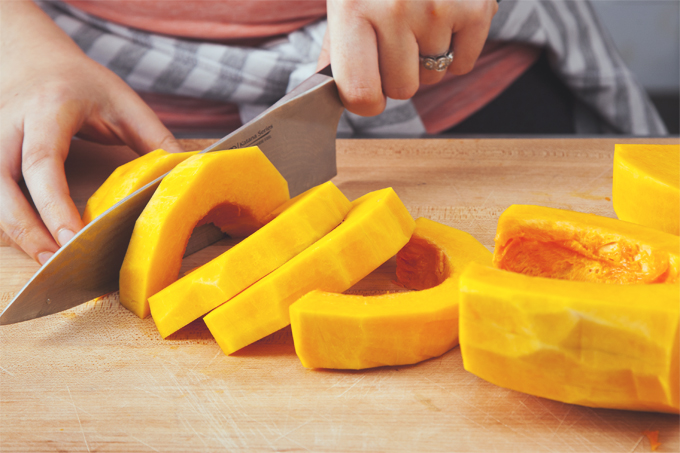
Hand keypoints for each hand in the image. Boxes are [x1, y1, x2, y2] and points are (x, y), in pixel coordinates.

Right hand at [0, 1, 183, 263]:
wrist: (31, 57)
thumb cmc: (80, 82)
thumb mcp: (123, 101)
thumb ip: (154, 139)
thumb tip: (189, 175)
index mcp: (48, 108)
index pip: (42, 162)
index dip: (55, 205)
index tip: (73, 237)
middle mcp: (8, 123)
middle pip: (1, 184)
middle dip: (26, 229)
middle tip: (56, 263)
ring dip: (13, 231)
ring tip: (47, 261)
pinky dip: (5, 220)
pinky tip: (30, 240)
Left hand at [319, 0, 497, 115]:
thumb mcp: (347, 0)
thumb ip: (338, 49)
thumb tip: (332, 97)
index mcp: (353, 10)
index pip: (360, 93)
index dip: (366, 100)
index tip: (368, 92)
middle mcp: (395, 9)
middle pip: (402, 90)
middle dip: (399, 73)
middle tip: (396, 39)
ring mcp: (438, 8)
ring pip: (433, 77)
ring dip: (426, 58)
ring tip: (420, 19)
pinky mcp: (475, 7)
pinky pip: (463, 64)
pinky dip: (457, 50)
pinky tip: (445, 19)